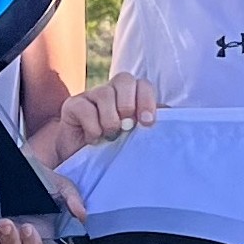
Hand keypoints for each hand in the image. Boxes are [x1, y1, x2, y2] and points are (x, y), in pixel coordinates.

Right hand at [25, 73, 156, 167]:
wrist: (82, 164)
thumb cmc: (113, 150)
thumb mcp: (136, 138)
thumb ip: (149, 123)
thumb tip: (170, 113)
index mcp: (131, 96)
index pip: (143, 84)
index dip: (147, 100)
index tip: (146, 123)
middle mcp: (111, 91)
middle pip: (124, 79)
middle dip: (128, 104)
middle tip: (126, 127)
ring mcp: (91, 96)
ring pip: (104, 93)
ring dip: (110, 120)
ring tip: (109, 137)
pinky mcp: (72, 105)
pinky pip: (85, 108)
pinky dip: (93, 127)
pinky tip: (93, 140)